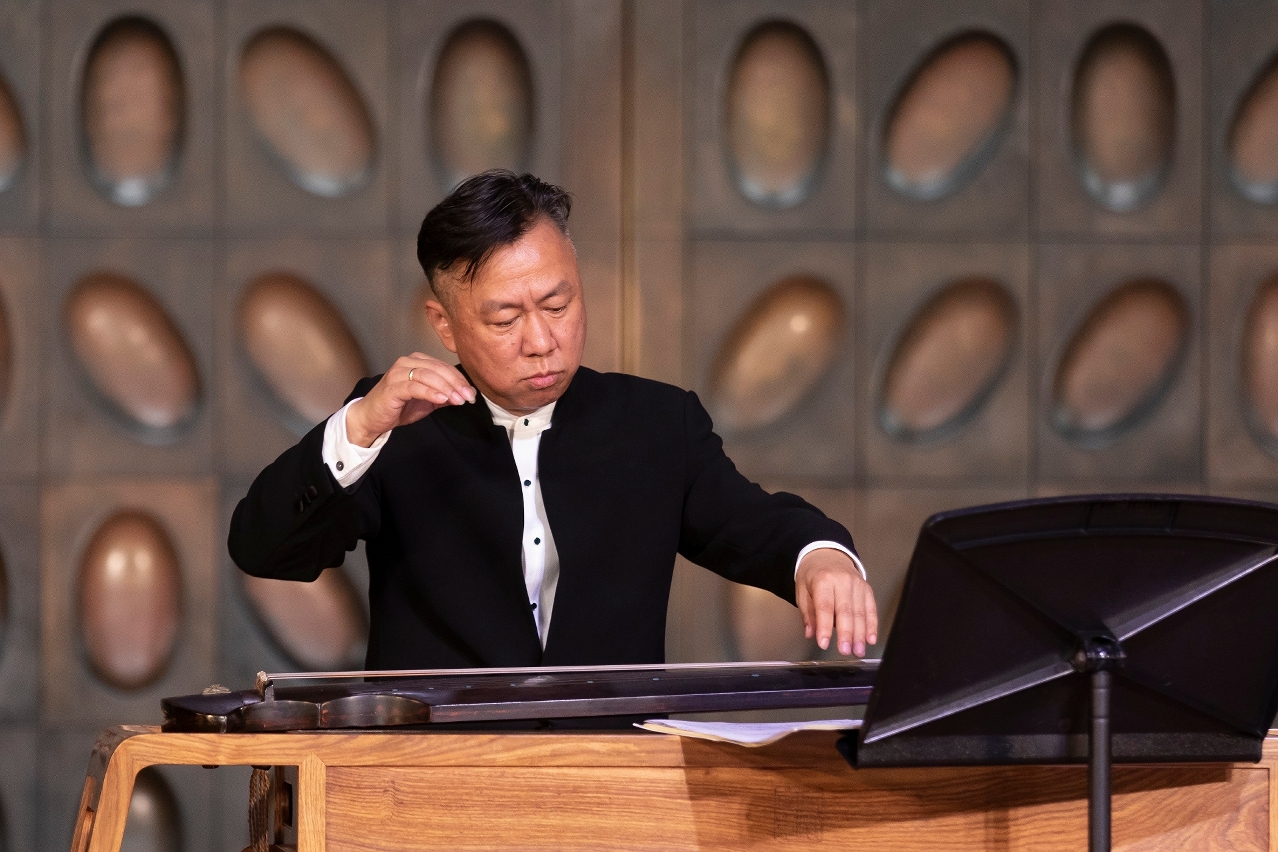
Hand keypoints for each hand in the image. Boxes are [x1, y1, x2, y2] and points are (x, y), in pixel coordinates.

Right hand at [345, 354, 475, 446]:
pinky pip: (415, 387)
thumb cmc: (398, 407)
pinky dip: (431, 392)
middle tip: (468, 397)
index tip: (471, 394)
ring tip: (458, 399)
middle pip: (438, 369)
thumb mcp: (427, 401)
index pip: (444, 367)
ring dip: (446, 387)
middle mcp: (407, 362)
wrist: (372, 418)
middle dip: (456, 383)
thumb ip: (444, 395)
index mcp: (417, 361)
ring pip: (428, 375)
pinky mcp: (393, 386)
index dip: (460, 379)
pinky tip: (442, 399)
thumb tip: (464, 395)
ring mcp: (398, 373)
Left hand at [795, 549, 877, 657]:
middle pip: (845, 610)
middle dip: (846, 633)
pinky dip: (872, 625)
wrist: (827, 554)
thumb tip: (811, 633)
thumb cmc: (813, 574)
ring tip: (858, 650)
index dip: (825, 627)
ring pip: (860, 612)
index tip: (824, 643)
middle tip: (845, 650)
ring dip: (860, 634)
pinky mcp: (866, 589)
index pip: (824, 606)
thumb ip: (807, 613)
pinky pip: (871, 608)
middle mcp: (842, 581)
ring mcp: (857, 584)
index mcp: (823, 580)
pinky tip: (870, 638)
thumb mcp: (802, 590)